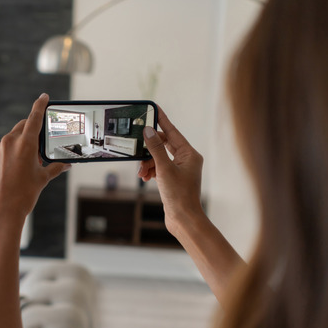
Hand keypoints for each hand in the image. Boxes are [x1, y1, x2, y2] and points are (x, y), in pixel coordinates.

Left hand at [0, 93, 69, 227]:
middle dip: (33, 129)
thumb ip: (55, 167)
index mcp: (24, 144)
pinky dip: (15, 151)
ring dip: (24, 141)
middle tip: (43, 141)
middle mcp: (10, 143)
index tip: (43, 96)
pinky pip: (6, 148)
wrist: (1, 211)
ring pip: (14, 137)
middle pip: (23, 126)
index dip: (40, 105)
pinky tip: (20, 166)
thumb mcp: (42, 179)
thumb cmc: (22, 195)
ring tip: (32, 160)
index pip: (34, 118)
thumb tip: (65, 165)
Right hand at [137, 107, 204, 234]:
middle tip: (137, 148)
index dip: (161, 119)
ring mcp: (180, 169)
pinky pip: (158, 168)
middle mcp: (186, 159)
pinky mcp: (173, 178)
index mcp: (189, 154)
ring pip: (158, 157)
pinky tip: (145, 177)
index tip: (153, 108)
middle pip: (163, 144)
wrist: (183, 219)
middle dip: (149, 150)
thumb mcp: (164, 169)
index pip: (172, 131)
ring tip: (142, 172)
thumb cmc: (179, 196)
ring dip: (147, 163)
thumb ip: (155, 148)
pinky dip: (150, 171)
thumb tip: (148, 131)